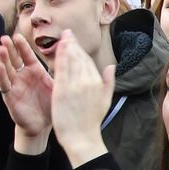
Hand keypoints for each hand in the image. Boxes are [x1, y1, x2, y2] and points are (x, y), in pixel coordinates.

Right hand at [0, 33, 54, 149]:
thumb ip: (64, 70)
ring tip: (1, 48)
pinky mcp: (11, 96)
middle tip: (7, 37)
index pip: (27, 55)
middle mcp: (23, 76)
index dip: (23, 46)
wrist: (50, 125)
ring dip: (4, 58)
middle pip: (14, 59)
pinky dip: (1, 74)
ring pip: (7, 69)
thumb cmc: (54, 103)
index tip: (19, 34)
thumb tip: (77, 54)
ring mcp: (16, 85)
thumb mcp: (60, 84)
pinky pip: (4, 83)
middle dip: (10, 48)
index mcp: (35, 72)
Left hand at [50, 31, 113, 166]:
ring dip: (66, 47)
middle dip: (74, 44)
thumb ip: (109, 82)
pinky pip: (61, 69)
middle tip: (68, 32)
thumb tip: (111, 67)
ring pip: (71, 61)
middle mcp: (88, 82)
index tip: (75, 41)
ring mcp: (75, 85)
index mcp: (98, 84)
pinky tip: (57, 49)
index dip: (81, 49)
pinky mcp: (63, 90)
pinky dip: (59, 58)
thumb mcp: (105, 101)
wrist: (82, 137)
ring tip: (63, 37)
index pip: (88, 62)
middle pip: (80, 58)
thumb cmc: (92, 121)